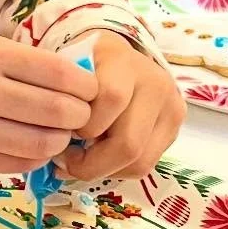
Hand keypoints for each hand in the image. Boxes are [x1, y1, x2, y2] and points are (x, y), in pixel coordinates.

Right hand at [0, 36, 95, 170]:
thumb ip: (20, 62)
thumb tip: (78, 82)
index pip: (59, 74)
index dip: (85, 85)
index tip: (88, 89)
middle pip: (59, 112)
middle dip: (80, 115)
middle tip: (80, 114)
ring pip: (45, 143)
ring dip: (61, 139)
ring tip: (56, 130)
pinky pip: (21, 163)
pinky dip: (36, 155)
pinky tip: (31, 143)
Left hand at [59, 32, 184, 181]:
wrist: (119, 58)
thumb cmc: (84, 67)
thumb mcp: (67, 71)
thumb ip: (60, 100)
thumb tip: (52, 151)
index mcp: (123, 61)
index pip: (110, 100)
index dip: (82, 126)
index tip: (60, 132)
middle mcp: (155, 84)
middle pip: (128, 143)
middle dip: (91, 163)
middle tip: (66, 161)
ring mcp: (171, 108)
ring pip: (139, 162)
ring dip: (104, 170)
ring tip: (83, 160)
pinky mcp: (175, 129)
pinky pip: (146, 165)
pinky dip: (118, 170)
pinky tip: (101, 157)